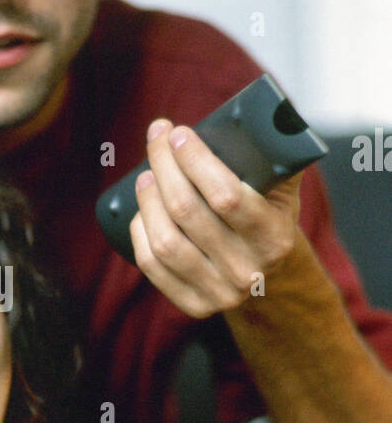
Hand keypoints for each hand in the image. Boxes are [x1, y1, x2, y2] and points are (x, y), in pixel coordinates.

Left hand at [129, 118, 300, 317]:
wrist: (268, 275)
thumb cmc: (268, 217)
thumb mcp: (283, 190)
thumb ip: (273, 157)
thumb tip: (258, 117)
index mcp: (274, 238)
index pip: (226, 195)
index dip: (195, 161)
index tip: (178, 134)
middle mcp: (247, 270)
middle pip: (187, 211)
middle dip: (165, 166)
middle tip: (157, 139)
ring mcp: (219, 292)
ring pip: (165, 240)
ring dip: (148, 199)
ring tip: (146, 174)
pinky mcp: (194, 305)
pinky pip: (152, 264)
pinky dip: (140, 231)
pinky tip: (141, 210)